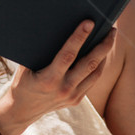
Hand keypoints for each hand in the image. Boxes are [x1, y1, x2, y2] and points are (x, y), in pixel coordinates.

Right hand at [0, 20, 115, 134]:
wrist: (22, 111)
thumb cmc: (22, 83)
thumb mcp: (24, 67)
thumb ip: (37, 52)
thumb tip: (50, 28)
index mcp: (49, 80)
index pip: (68, 55)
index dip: (79, 37)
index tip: (89, 22)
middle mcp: (64, 89)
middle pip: (90, 64)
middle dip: (103, 45)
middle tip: (112, 28)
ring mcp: (72, 97)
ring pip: (96, 72)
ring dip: (105, 54)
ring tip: (110, 37)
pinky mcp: (77, 100)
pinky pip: (92, 80)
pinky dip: (99, 65)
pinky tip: (102, 53)